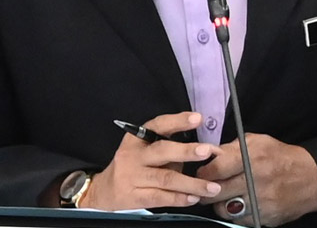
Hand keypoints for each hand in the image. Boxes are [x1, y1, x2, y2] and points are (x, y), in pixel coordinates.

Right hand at [81, 112, 223, 210]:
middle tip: (208, 151)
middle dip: (187, 151)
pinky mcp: (135, 197)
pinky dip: (179, 198)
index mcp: (137, 138)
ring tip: (212, 186)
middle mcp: (134, 156)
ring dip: (192, 183)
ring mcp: (133, 177)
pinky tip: (194, 198)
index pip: (158, 125)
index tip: (197, 118)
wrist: (104, 191)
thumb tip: (202, 150)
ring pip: (166, 178)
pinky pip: (161, 198)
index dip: (178, 121)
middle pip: (162, 151)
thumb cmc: (133, 166)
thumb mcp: (144, 150)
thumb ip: (168, 148)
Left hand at [197, 133, 316, 225]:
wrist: (311, 178)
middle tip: (207, 186)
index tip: (203, 171)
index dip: (205, 171)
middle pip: (216, 192)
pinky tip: (240, 203)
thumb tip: (211, 155)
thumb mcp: (259, 142)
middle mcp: (256, 182)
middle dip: (207, 189)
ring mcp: (260, 203)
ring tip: (224, 195)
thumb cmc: (282, 158)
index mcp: (253, 159)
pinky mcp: (264, 219)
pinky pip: (239, 220)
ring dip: (219, 204)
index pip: (217, 169)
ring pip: (224, 210)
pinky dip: (235, 213)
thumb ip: (233, 147)